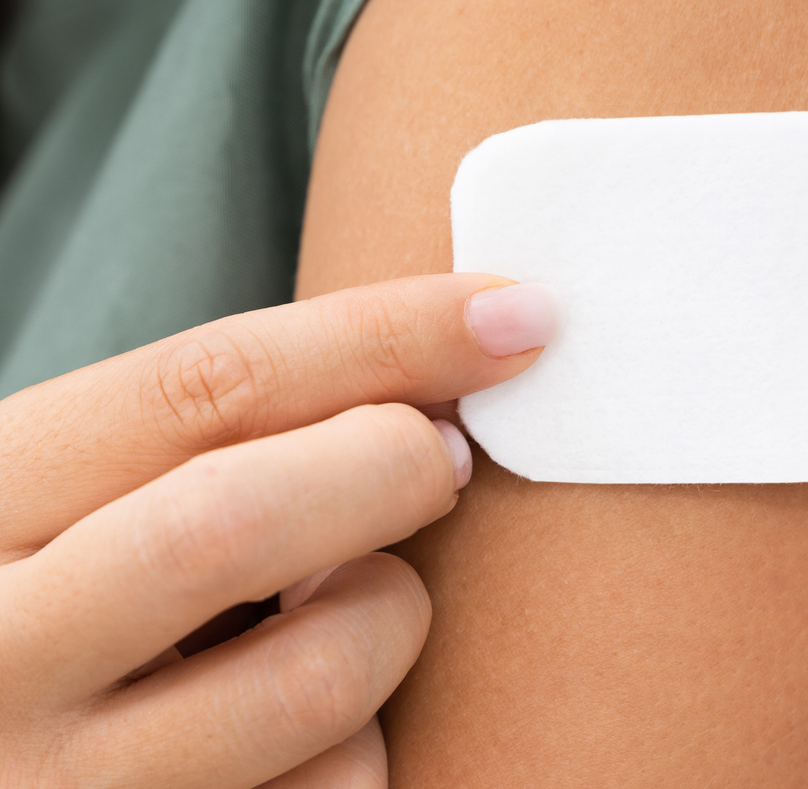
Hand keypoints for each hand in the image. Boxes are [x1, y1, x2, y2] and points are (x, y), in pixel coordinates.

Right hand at [0, 274, 557, 786]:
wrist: (6, 744)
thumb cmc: (59, 609)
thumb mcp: (87, 500)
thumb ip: (212, 444)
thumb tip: (433, 385)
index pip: (199, 387)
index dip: (382, 337)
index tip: (509, 313)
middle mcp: (2, 655)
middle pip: (243, 521)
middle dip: (393, 466)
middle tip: (448, 458)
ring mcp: (70, 787)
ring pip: (319, 676)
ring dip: (388, 616)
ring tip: (351, 600)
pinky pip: (341, 787)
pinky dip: (366, 740)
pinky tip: (312, 719)